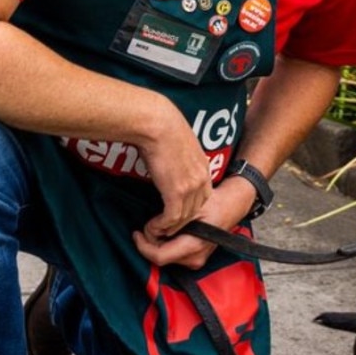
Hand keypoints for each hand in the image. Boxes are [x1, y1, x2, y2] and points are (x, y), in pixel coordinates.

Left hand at [133, 173, 256, 268]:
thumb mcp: (190, 207)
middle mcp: (194, 259)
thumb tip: (151, 229)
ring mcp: (195, 261)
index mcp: (193, 247)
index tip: (136, 234)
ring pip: (164, 255)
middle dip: (151, 240)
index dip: (143, 246)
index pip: (159, 256)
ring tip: (163, 223)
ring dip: (158, 240)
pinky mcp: (194, 258)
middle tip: (152, 223)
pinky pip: (172, 253)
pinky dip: (166, 242)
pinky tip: (169, 229)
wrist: (230, 207)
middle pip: (160, 256)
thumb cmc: (213, 204)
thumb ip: (169, 220)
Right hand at [139, 115, 212, 236]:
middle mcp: (201, 178)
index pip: (203, 195)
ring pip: (184, 217)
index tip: (176, 211)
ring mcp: (191, 187)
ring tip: (155, 229)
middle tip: (165, 227)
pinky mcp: (176, 193)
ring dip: (169, 227)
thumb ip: (181, 157)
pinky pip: (172, 218)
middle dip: (180, 222)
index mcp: (203, 166)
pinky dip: (161, 226)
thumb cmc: (163, 127)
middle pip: (195, 210)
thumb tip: (169, 160)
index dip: (190, 206)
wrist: (158, 125)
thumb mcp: (180, 143)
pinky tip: (152, 226)